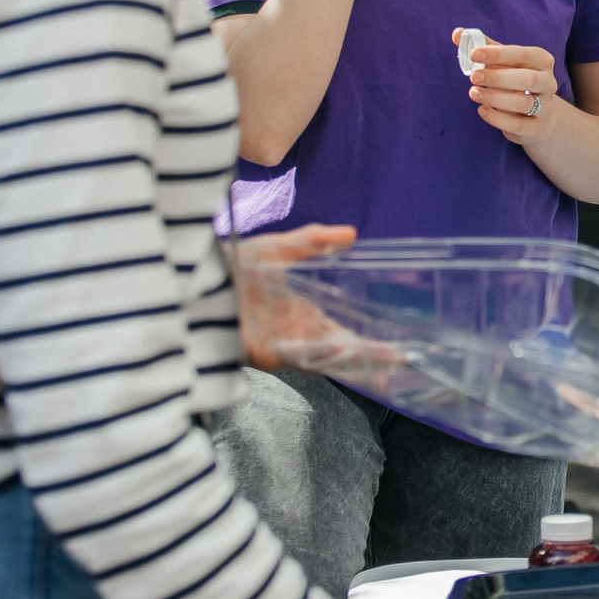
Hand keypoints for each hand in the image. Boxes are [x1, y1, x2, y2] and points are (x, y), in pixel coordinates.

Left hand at [230, 224, 405, 376]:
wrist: (192, 282)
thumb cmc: (230, 268)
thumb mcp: (275, 249)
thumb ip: (310, 242)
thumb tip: (350, 234)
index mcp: (303, 314)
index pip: (346, 332)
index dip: (372, 340)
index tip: (399, 345)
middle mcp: (298, 335)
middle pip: (344, 352)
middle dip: (375, 358)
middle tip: (406, 360)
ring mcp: (284, 347)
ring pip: (329, 360)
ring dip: (358, 361)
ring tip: (389, 364)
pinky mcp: (266, 354)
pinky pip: (303, 359)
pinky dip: (325, 356)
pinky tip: (346, 350)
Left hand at [467, 40, 563, 143]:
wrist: (537, 114)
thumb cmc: (515, 80)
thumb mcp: (504, 61)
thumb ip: (484, 47)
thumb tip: (457, 33)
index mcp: (542, 61)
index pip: (521, 54)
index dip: (497, 54)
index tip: (473, 54)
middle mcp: (548, 82)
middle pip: (527, 79)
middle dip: (497, 77)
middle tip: (473, 77)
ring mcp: (545, 107)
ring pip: (522, 102)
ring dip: (494, 97)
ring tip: (473, 93)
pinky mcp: (536, 127)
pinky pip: (517, 124)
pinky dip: (496, 118)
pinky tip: (481, 110)